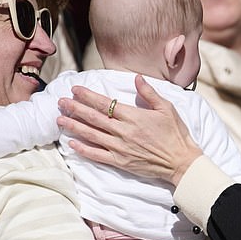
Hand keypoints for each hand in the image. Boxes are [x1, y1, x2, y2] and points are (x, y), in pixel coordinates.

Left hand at [57, 74, 202, 185]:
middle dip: (75, 108)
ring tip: (60, 120)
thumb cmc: (175, 133)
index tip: (76, 90)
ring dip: (74, 126)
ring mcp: (120, 148)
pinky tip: (72, 143)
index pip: (105, 104)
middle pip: (94, 118)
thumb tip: (136, 77)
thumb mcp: (166, 108)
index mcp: (134, 116)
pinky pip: (97, 155)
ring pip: (91, 135)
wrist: (180, 161)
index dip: (88, 96)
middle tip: (61, 102)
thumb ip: (149, 93)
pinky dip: (83, 149)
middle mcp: (123, 131)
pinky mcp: (120, 162)